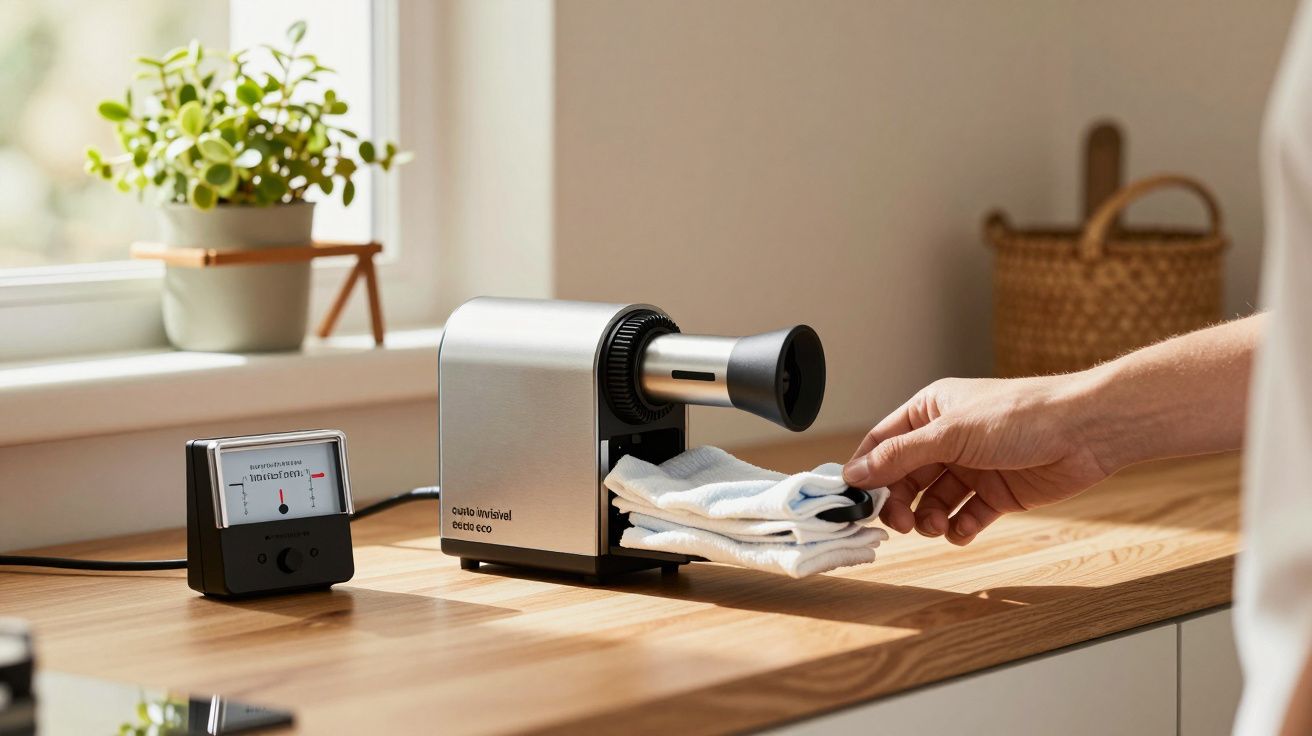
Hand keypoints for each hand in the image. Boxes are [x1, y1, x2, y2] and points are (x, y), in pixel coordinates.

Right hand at [842, 375, 1111, 544]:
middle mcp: (948, 439)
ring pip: (933, 501)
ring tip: (937, 525)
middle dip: (899, 503)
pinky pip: (966, 516)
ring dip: (929, 518)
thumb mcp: (950, 433)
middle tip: (901, 524)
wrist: (1086, 432)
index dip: (867, 470)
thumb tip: (855, 473)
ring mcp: (973, 467)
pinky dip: (959, 527)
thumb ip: (900, 456)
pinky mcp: (997, 493)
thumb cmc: (1021, 415)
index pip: (883, 443)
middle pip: (905, 478)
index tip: (855, 498)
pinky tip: (963, 528)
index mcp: (931, 412)